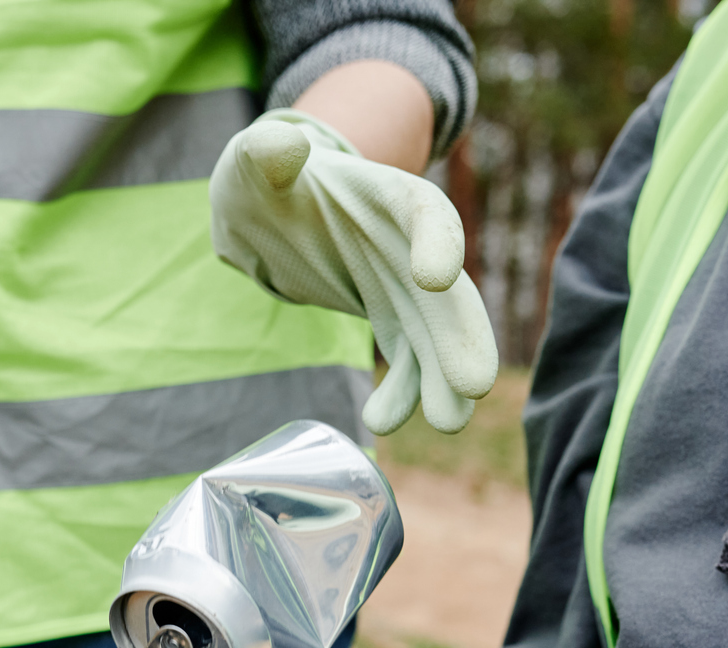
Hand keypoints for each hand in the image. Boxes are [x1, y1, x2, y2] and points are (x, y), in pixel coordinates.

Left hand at [210, 111, 497, 434]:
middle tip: (474, 385)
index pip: (424, 213)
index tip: (435, 278)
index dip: (437, 241)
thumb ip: (266, 152)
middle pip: (449, 291)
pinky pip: (406, 360)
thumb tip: (286, 145)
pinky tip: (383, 422)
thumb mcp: (253, 159)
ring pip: (437, 337)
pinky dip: (403, 391)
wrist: (266, 211)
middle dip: (463, 337)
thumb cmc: (262, 177)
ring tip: (448, 421)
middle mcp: (409, 243)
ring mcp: (403, 286)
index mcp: (388, 194)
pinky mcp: (389, 317)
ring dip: (444, 379)